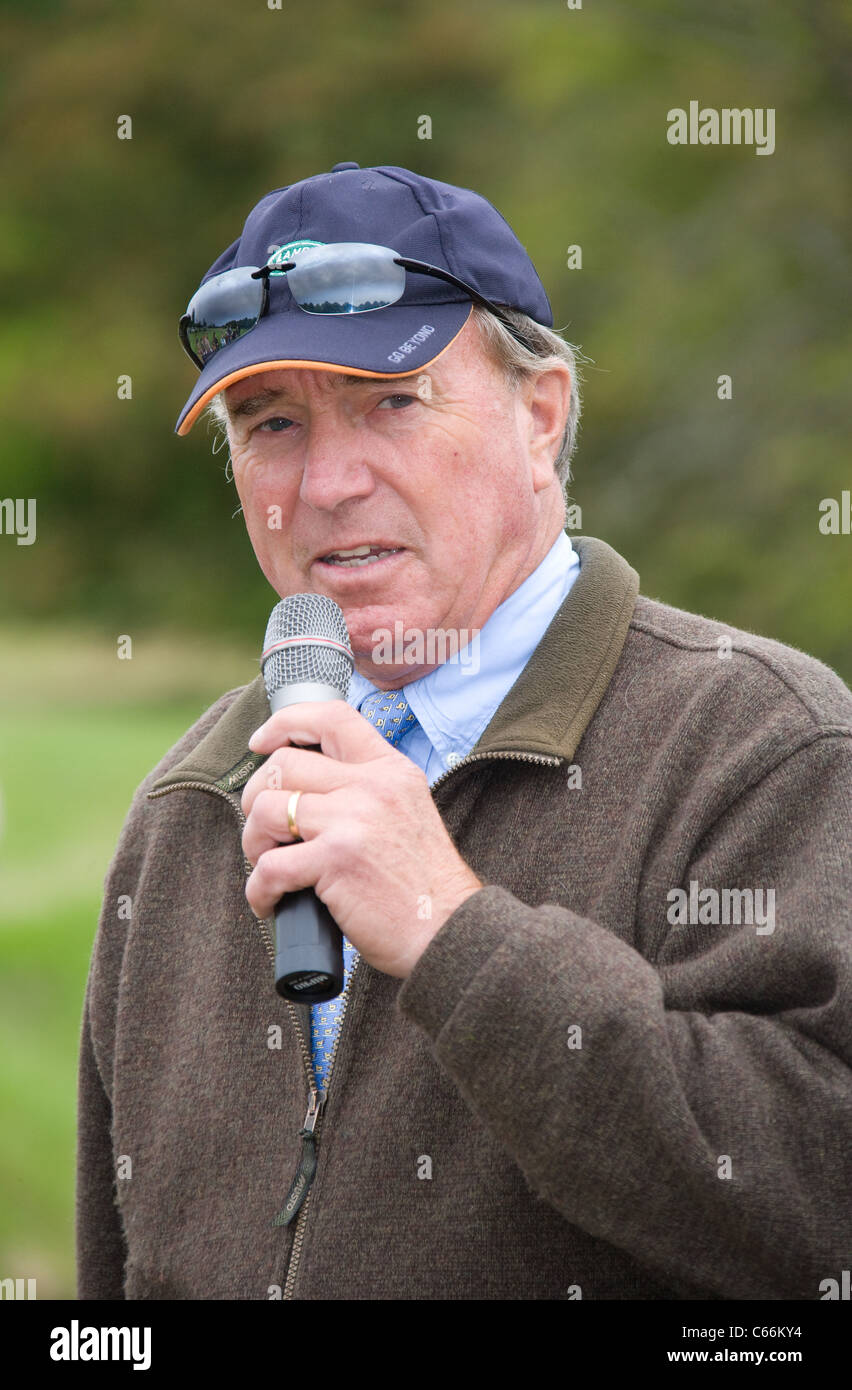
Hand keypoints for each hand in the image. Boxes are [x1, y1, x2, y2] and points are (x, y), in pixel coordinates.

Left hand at [240, 701, 482, 977]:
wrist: (450, 930)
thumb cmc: (421, 886)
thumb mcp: (405, 814)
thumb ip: (364, 792)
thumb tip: (298, 790)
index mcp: (391, 770)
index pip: (332, 717)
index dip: (285, 722)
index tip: (261, 743)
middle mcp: (373, 786)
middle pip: (283, 764)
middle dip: (256, 799)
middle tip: (266, 834)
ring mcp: (354, 820)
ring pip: (267, 809)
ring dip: (254, 843)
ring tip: (270, 869)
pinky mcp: (337, 859)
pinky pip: (269, 865)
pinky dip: (259, 890)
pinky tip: (271, 904)